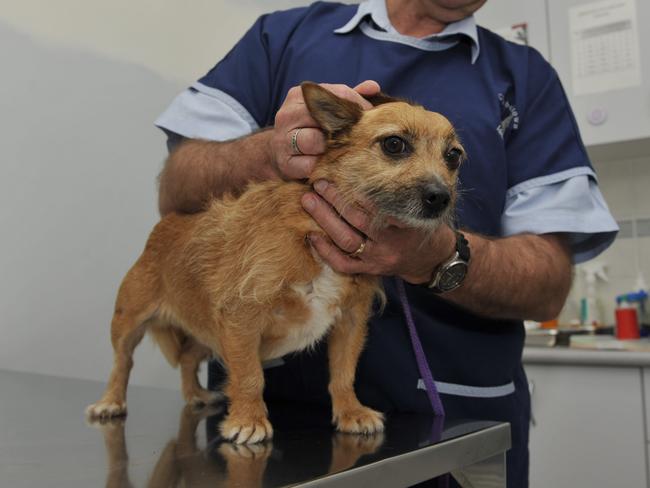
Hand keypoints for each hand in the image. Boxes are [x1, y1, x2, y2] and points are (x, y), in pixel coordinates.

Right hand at [269, 80, 380, 179]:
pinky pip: (310, 165)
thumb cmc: (311, 128)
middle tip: (360, 136)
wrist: (280, 153)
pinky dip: (324, 167)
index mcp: (298, 96)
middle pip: (323, 117)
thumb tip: (373, 87)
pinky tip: (332, 167)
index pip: (334, 94)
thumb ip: (348, 97)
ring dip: (332, 148)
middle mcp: (287, 115)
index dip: (356, 105)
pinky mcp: (285, 162)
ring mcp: (283, 139)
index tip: (370, 115)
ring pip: (315, 141)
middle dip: (345, 128)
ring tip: (344, 152)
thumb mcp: (325, 108)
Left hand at [302, 180, 456, 283]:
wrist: (430, 259)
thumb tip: (364, 170)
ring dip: (325, 220)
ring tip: (309, 201)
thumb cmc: (417, 226)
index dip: (355, 191)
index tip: (340, 173)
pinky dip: (325, 251)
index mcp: (403, 224)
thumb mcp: (417, 209)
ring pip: (346, 240)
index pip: (375, 205)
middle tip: (318, 184)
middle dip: (335, 200)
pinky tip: (312, 235)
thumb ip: (397, 195)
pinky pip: (343, 264)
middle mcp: (390, 243)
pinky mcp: (368, 271)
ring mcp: (378, 259)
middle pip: (357, 220)